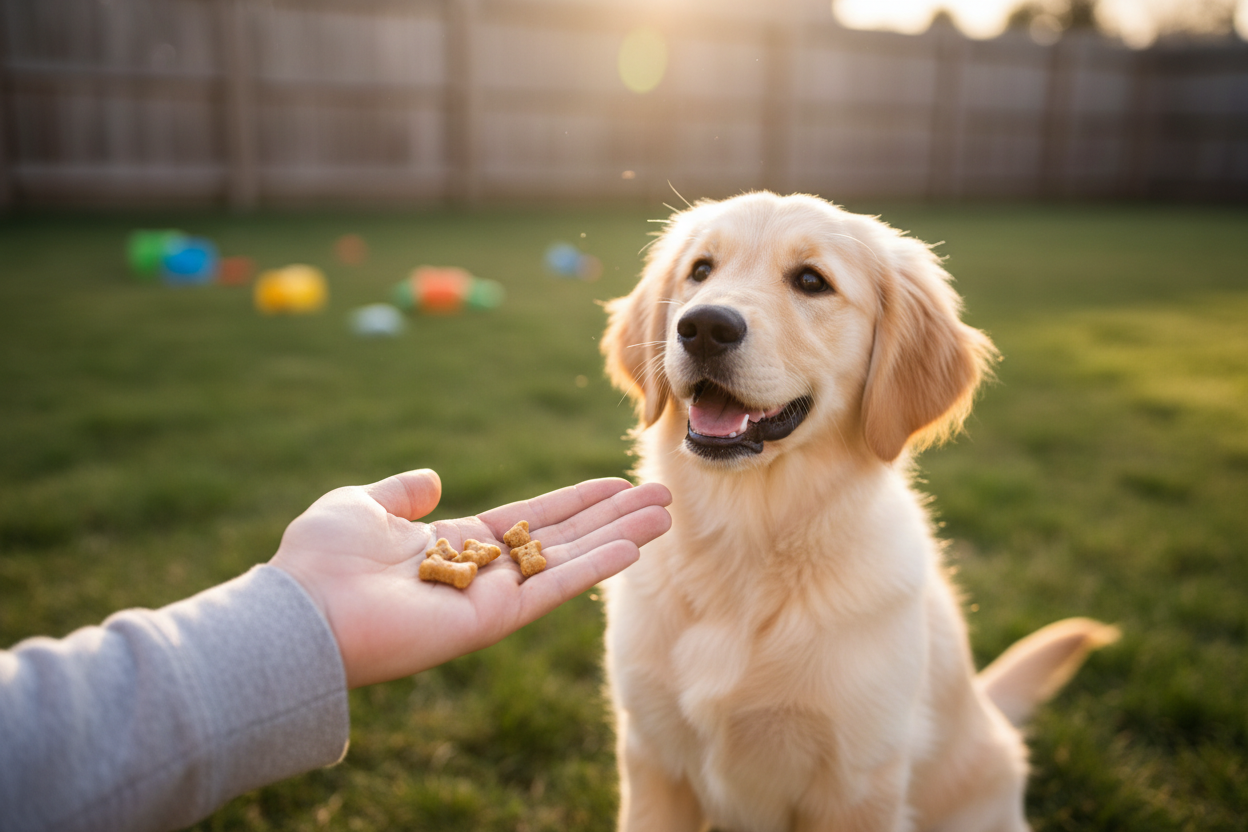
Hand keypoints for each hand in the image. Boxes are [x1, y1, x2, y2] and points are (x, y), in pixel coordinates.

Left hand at [270, 469, 671, 687]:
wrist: (302, 610)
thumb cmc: (321, 559)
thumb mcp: (361, 506)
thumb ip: (401, 493)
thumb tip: (432, 480)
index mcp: (454, 545)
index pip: (530, 519)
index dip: (574, 501)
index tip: (613, 482)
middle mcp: (482, 572)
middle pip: (563, 538)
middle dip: (612, 516)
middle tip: (660, 496)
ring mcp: (492, 598)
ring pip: (570, 561)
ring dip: (619, 537)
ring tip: (662, 514)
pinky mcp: (493, 619)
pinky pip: (553, 589)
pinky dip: (594, 566)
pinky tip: (632, 546)